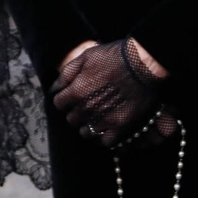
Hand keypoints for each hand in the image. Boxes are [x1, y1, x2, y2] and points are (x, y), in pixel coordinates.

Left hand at [51, 38, 169, 148]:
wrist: (142, 63)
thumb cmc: (114, 56)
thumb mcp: (86, 56)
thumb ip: (67, 73)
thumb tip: (54, 88)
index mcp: (77, 91)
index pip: (59, 103)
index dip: (65, 99)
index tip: (71, 97)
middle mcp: (87, 108)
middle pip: (72, 119)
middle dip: (75, 112)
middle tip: (86, 105)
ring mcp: (104, 120)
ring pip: (86, 132)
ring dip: (87, 126)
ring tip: (95, 118)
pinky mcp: (120, 127)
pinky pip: (105, 141)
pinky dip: (103, 137)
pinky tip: (106, 129)